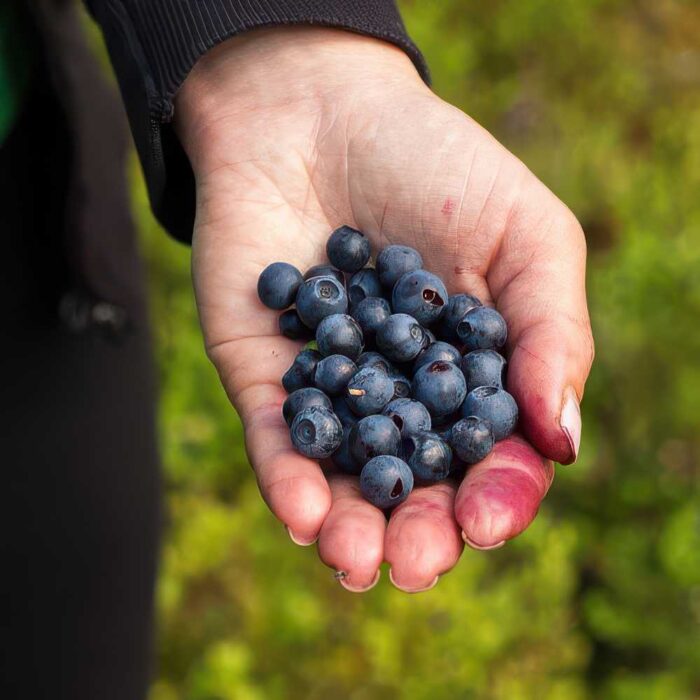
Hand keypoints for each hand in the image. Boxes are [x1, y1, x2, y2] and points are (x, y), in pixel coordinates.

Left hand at [175, 27, 593, 592]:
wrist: (316, 112)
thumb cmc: (435, 164)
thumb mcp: (525, 234)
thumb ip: (549, 332)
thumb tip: (562, 440)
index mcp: (474, 373)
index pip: (490, 454)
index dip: (494, 493)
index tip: (487, 517)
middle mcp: (403, 395)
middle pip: (415, 484)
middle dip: (418, 530)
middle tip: (416, 562)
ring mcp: (333, 392)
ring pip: (344, 480)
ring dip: (349, 525)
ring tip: (356, 556)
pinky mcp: (266, 377)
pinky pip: (277, 439)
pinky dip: (287, 476)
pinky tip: (301, 509)